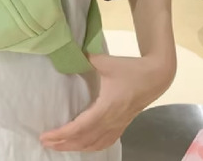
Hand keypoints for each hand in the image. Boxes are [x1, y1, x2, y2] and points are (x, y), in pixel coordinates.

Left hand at [40, 53, 175, 151]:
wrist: (157, 76)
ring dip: (76, 147)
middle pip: (85, 140)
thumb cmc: (132, 69)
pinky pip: (105, 142)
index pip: (80, 127)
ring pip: (95, 144)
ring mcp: (118, 125)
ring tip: (59, 145)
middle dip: (63, 143)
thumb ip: (89, 58)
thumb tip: (73, 54)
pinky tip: (83, 146)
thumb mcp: (108, 62)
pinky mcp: (122, 124)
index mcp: (107, 107)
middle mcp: (112, 121)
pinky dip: (91, 147)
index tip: (46, 136)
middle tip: (45, 143)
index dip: (62, 134)